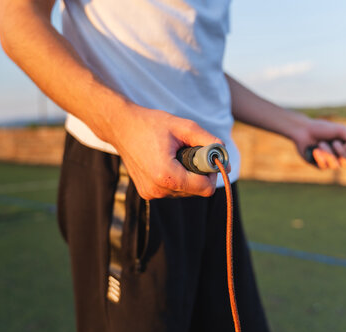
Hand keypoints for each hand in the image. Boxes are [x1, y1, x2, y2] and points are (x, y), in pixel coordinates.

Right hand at [107, 106, 222, 199]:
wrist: (121, 128)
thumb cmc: (151, 124)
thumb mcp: (184, 127)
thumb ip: (208, 141)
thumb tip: (225, 157)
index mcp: (166, 175)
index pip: (205, 188)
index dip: (211, 174)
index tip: (207, 158)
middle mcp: (157, 189)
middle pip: (196, 191)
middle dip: (200, 174)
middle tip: (190, 152)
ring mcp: (151, 194)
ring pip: (185, 192)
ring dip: (188, 176)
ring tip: (175, 156)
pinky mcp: (147, 193)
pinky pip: (173, 191)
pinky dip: (176, 178)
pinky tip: (167, 162)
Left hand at [292, 118, 345, 169]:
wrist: (303, 131)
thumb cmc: (321, 129)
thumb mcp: (339, 130)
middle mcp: (339, 156)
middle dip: (341, 152)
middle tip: (334, 142)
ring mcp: (329, 161)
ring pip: (335, 165)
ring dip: (328, 152)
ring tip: (320, 142)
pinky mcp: (319, 165)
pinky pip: (324, 166)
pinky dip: (320, 156)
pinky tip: (315, 149)